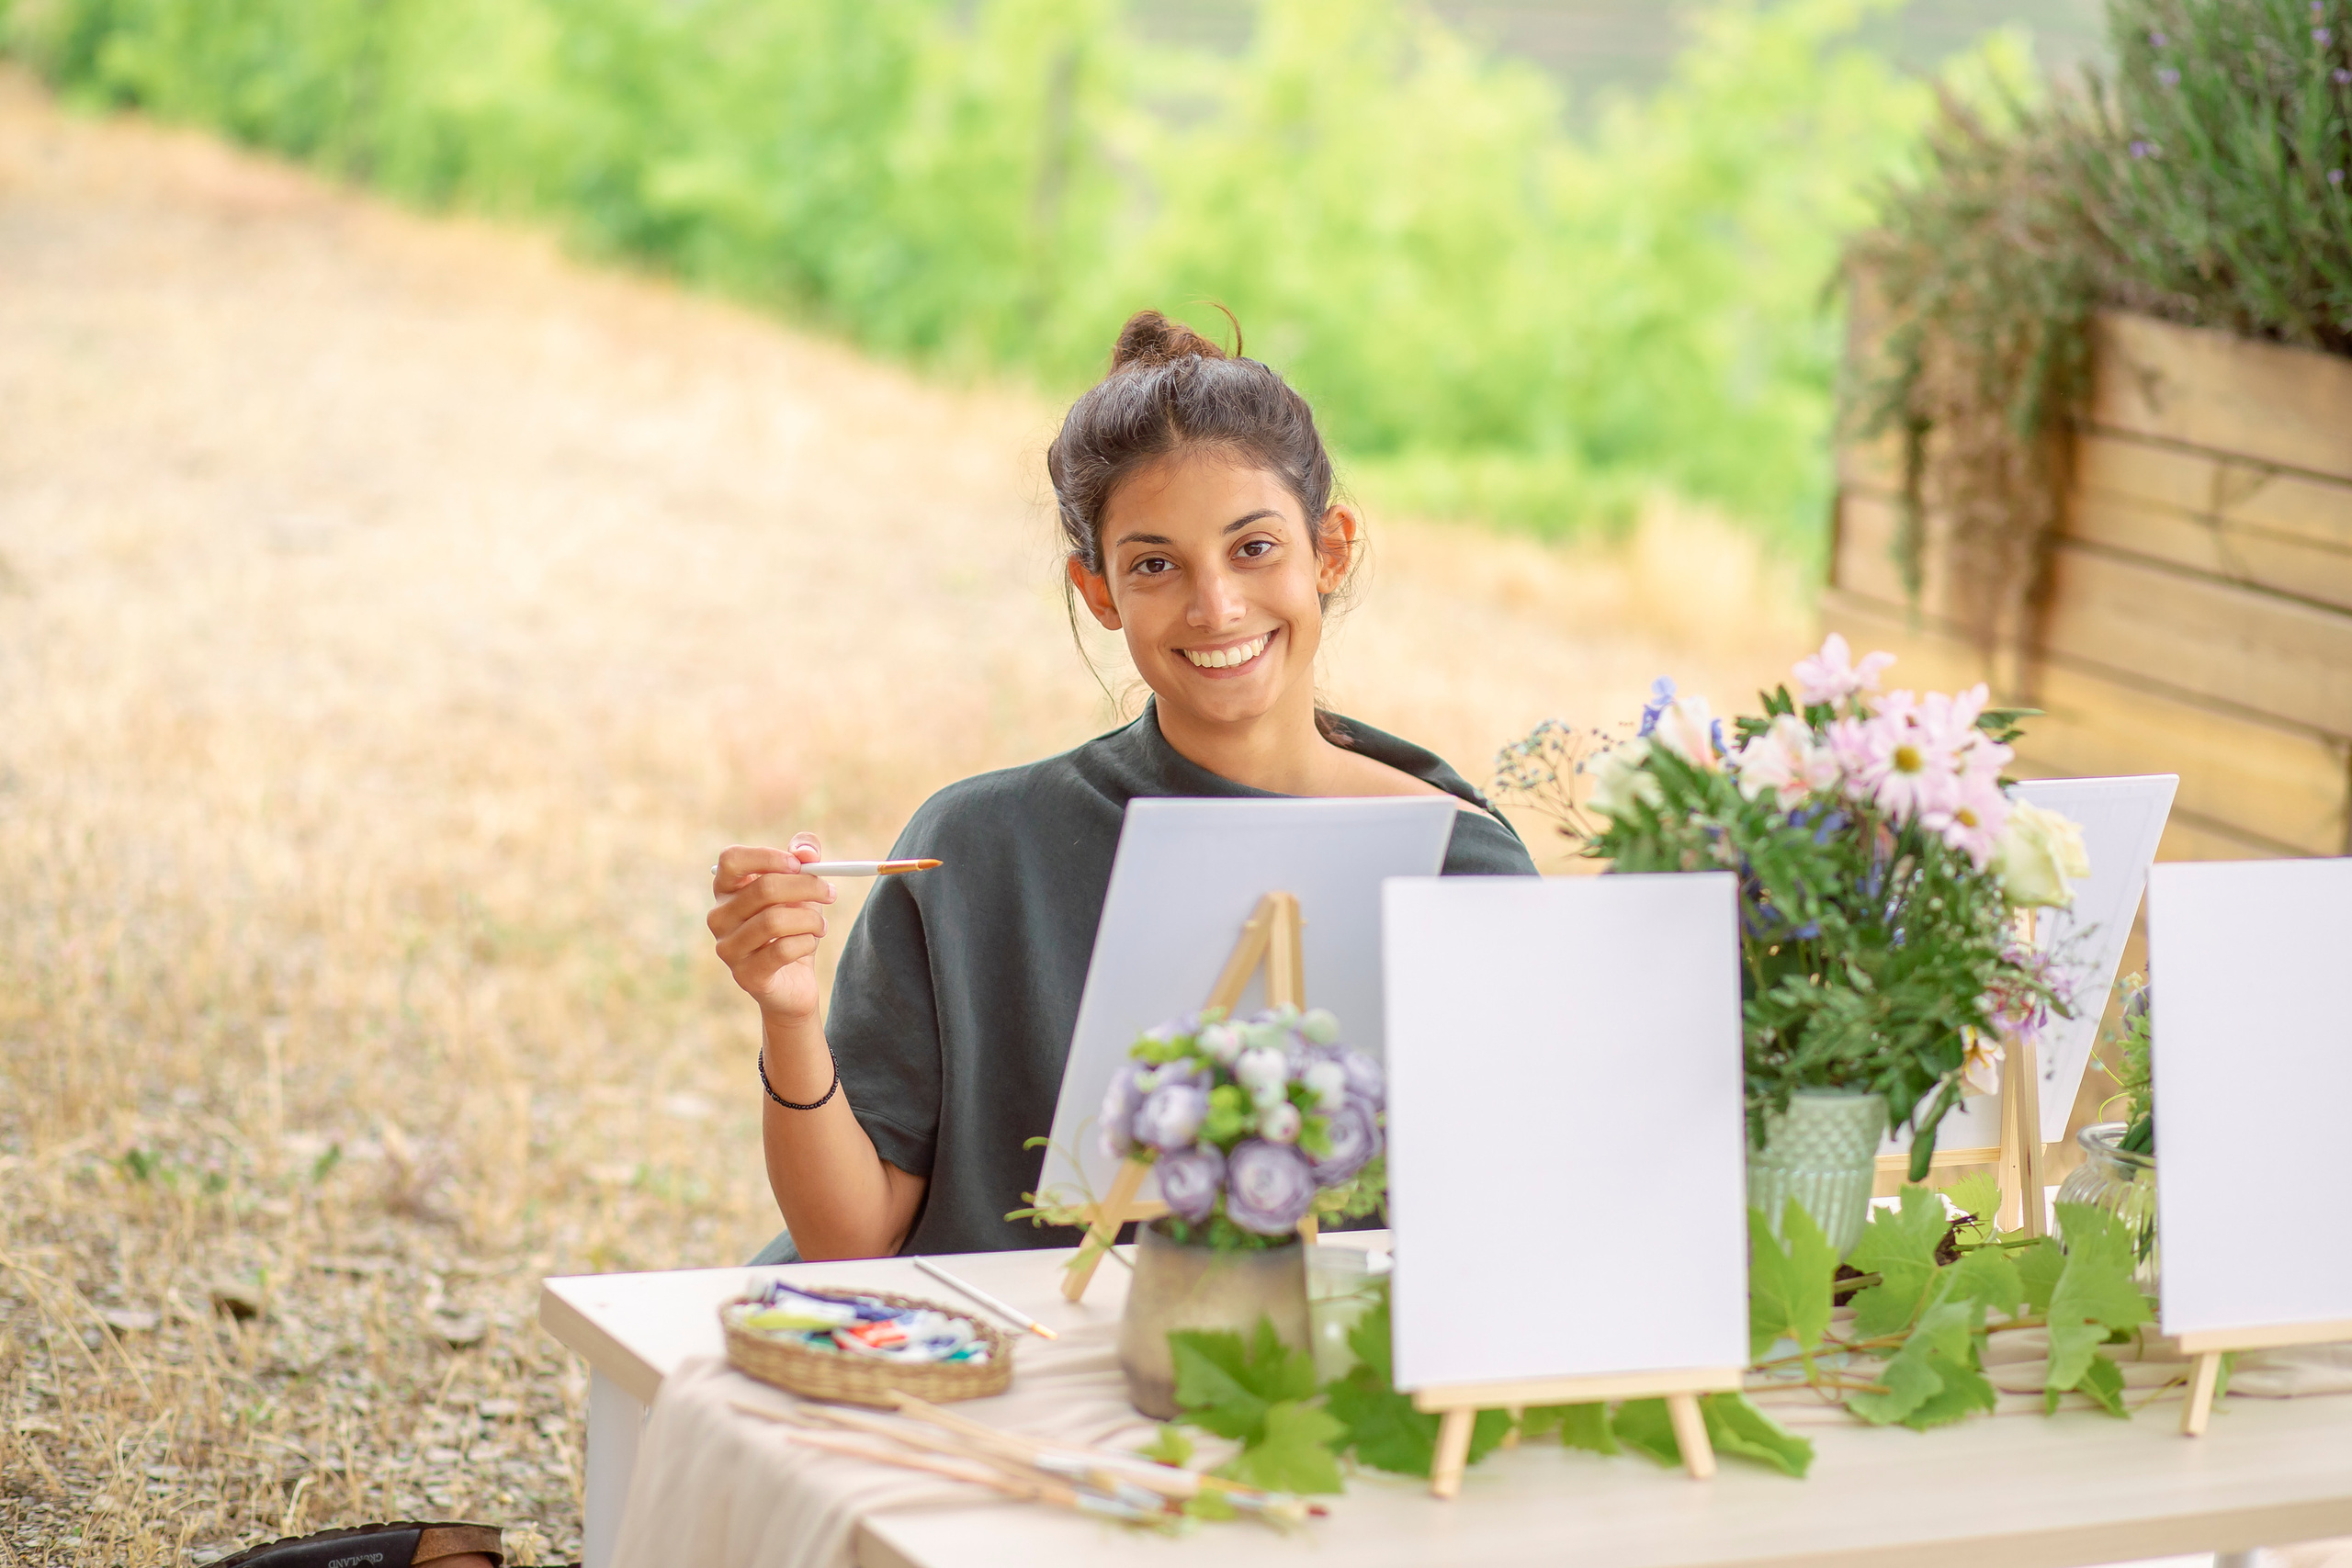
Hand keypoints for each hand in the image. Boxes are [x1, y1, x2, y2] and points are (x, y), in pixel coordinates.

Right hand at [708, 836, 836, 1022]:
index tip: (799, 863)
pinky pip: (782, 950)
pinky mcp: (745, 975)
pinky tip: (809, 943)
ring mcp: (728, 948)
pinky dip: (806, 942)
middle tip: (830, 892)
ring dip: (810, 920)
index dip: (767, 857)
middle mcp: (718, 917)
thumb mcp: (801, 884)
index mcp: (726, 890)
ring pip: (775, 921)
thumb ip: (804, 855)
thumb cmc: (793, 923)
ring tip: (821, 925)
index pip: (731, 860)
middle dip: (806, 887)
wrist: (793, 979)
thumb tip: (807, 852)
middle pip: (763, 889)